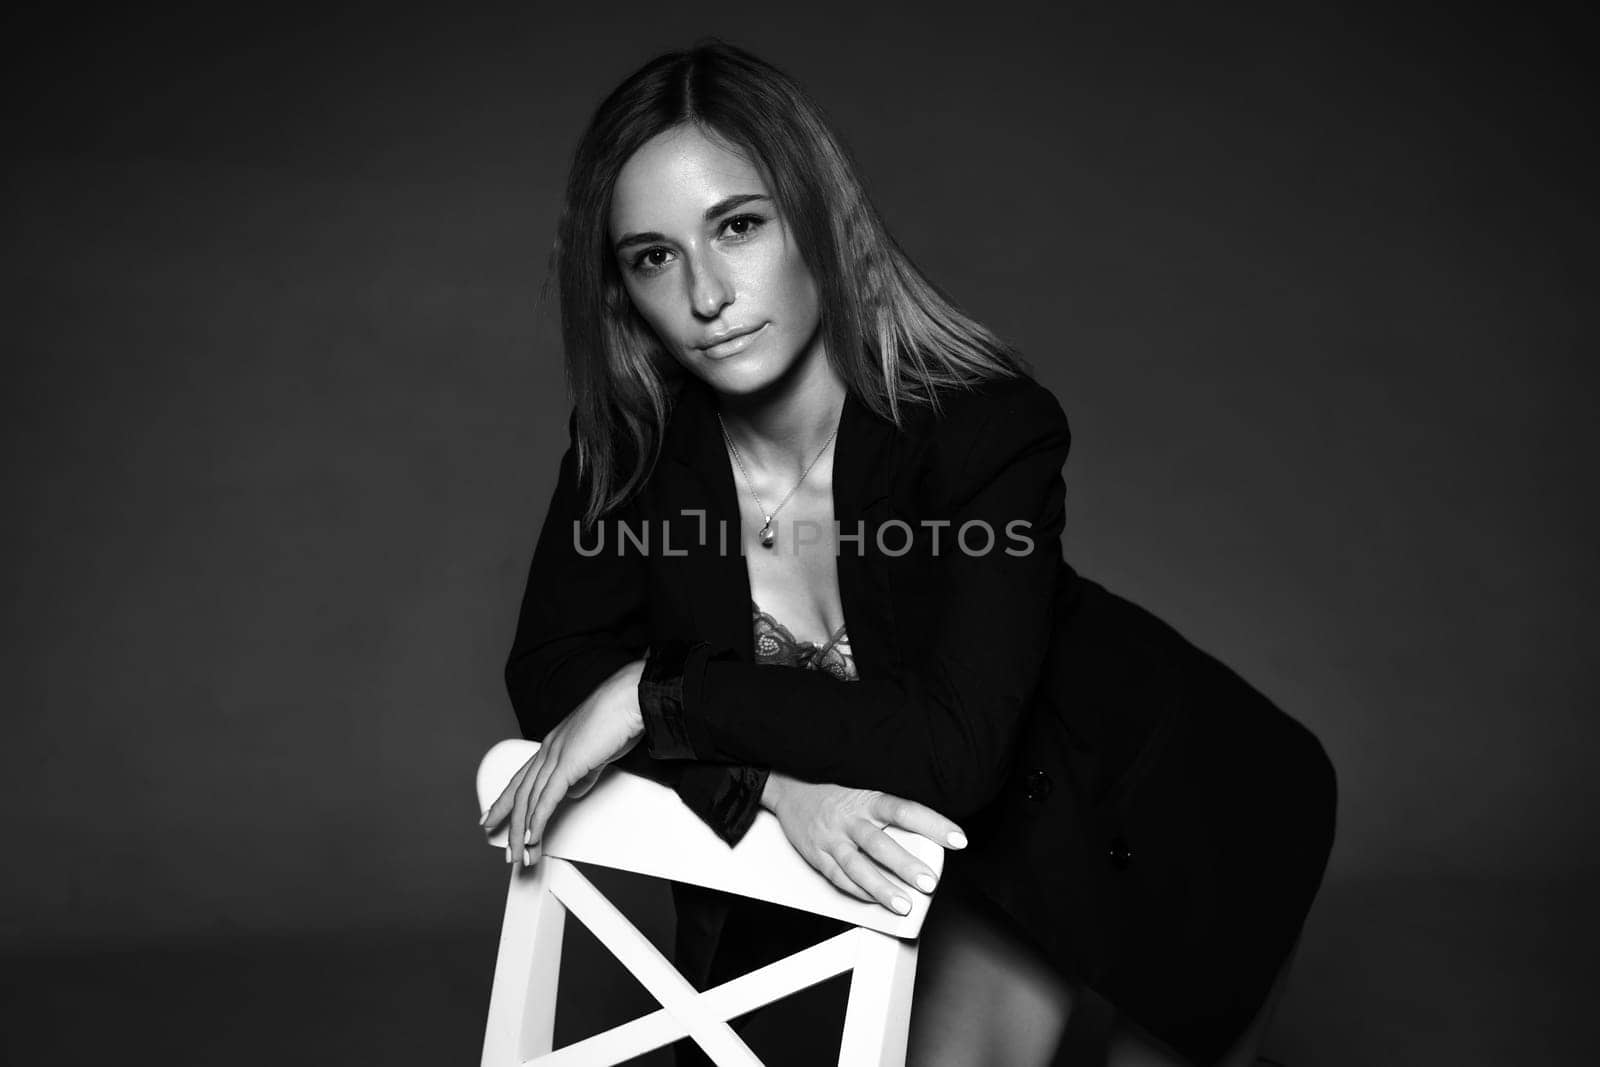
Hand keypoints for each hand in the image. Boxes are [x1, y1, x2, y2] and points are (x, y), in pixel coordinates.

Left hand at [481, 658, 645, 864]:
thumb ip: (583, 773)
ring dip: (523, 832)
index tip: (493, 815)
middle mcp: (548, 750)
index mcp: (552, 745)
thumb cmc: (618, 718)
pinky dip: (538, 821)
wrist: (628, 700)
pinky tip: (533, 837)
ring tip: (521, 853)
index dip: (505, 800)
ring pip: (530, 801)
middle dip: (510, 824)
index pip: (521, 778)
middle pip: (520, 794)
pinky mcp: (567, 764)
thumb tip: (573, 791)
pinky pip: (547, 799)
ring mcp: (555, 756)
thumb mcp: (596, 752)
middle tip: (505, 848)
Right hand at [761, 772, 967, 913]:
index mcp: (866, 798)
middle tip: (930, 882)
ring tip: (904, 904)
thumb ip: (889, 808)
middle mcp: (849, 818)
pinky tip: (875, 901)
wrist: (787, 785)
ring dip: (882, 888)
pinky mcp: (816, 854)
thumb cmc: (833, 788)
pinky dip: (858, 891)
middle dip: (906, 866)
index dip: (933, 824)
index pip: (905, 810)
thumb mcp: (863, 787)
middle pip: (880, 844)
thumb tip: (928, 829)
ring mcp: (831, 838)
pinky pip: (838, 877)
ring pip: (858, 867)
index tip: (958, 839)